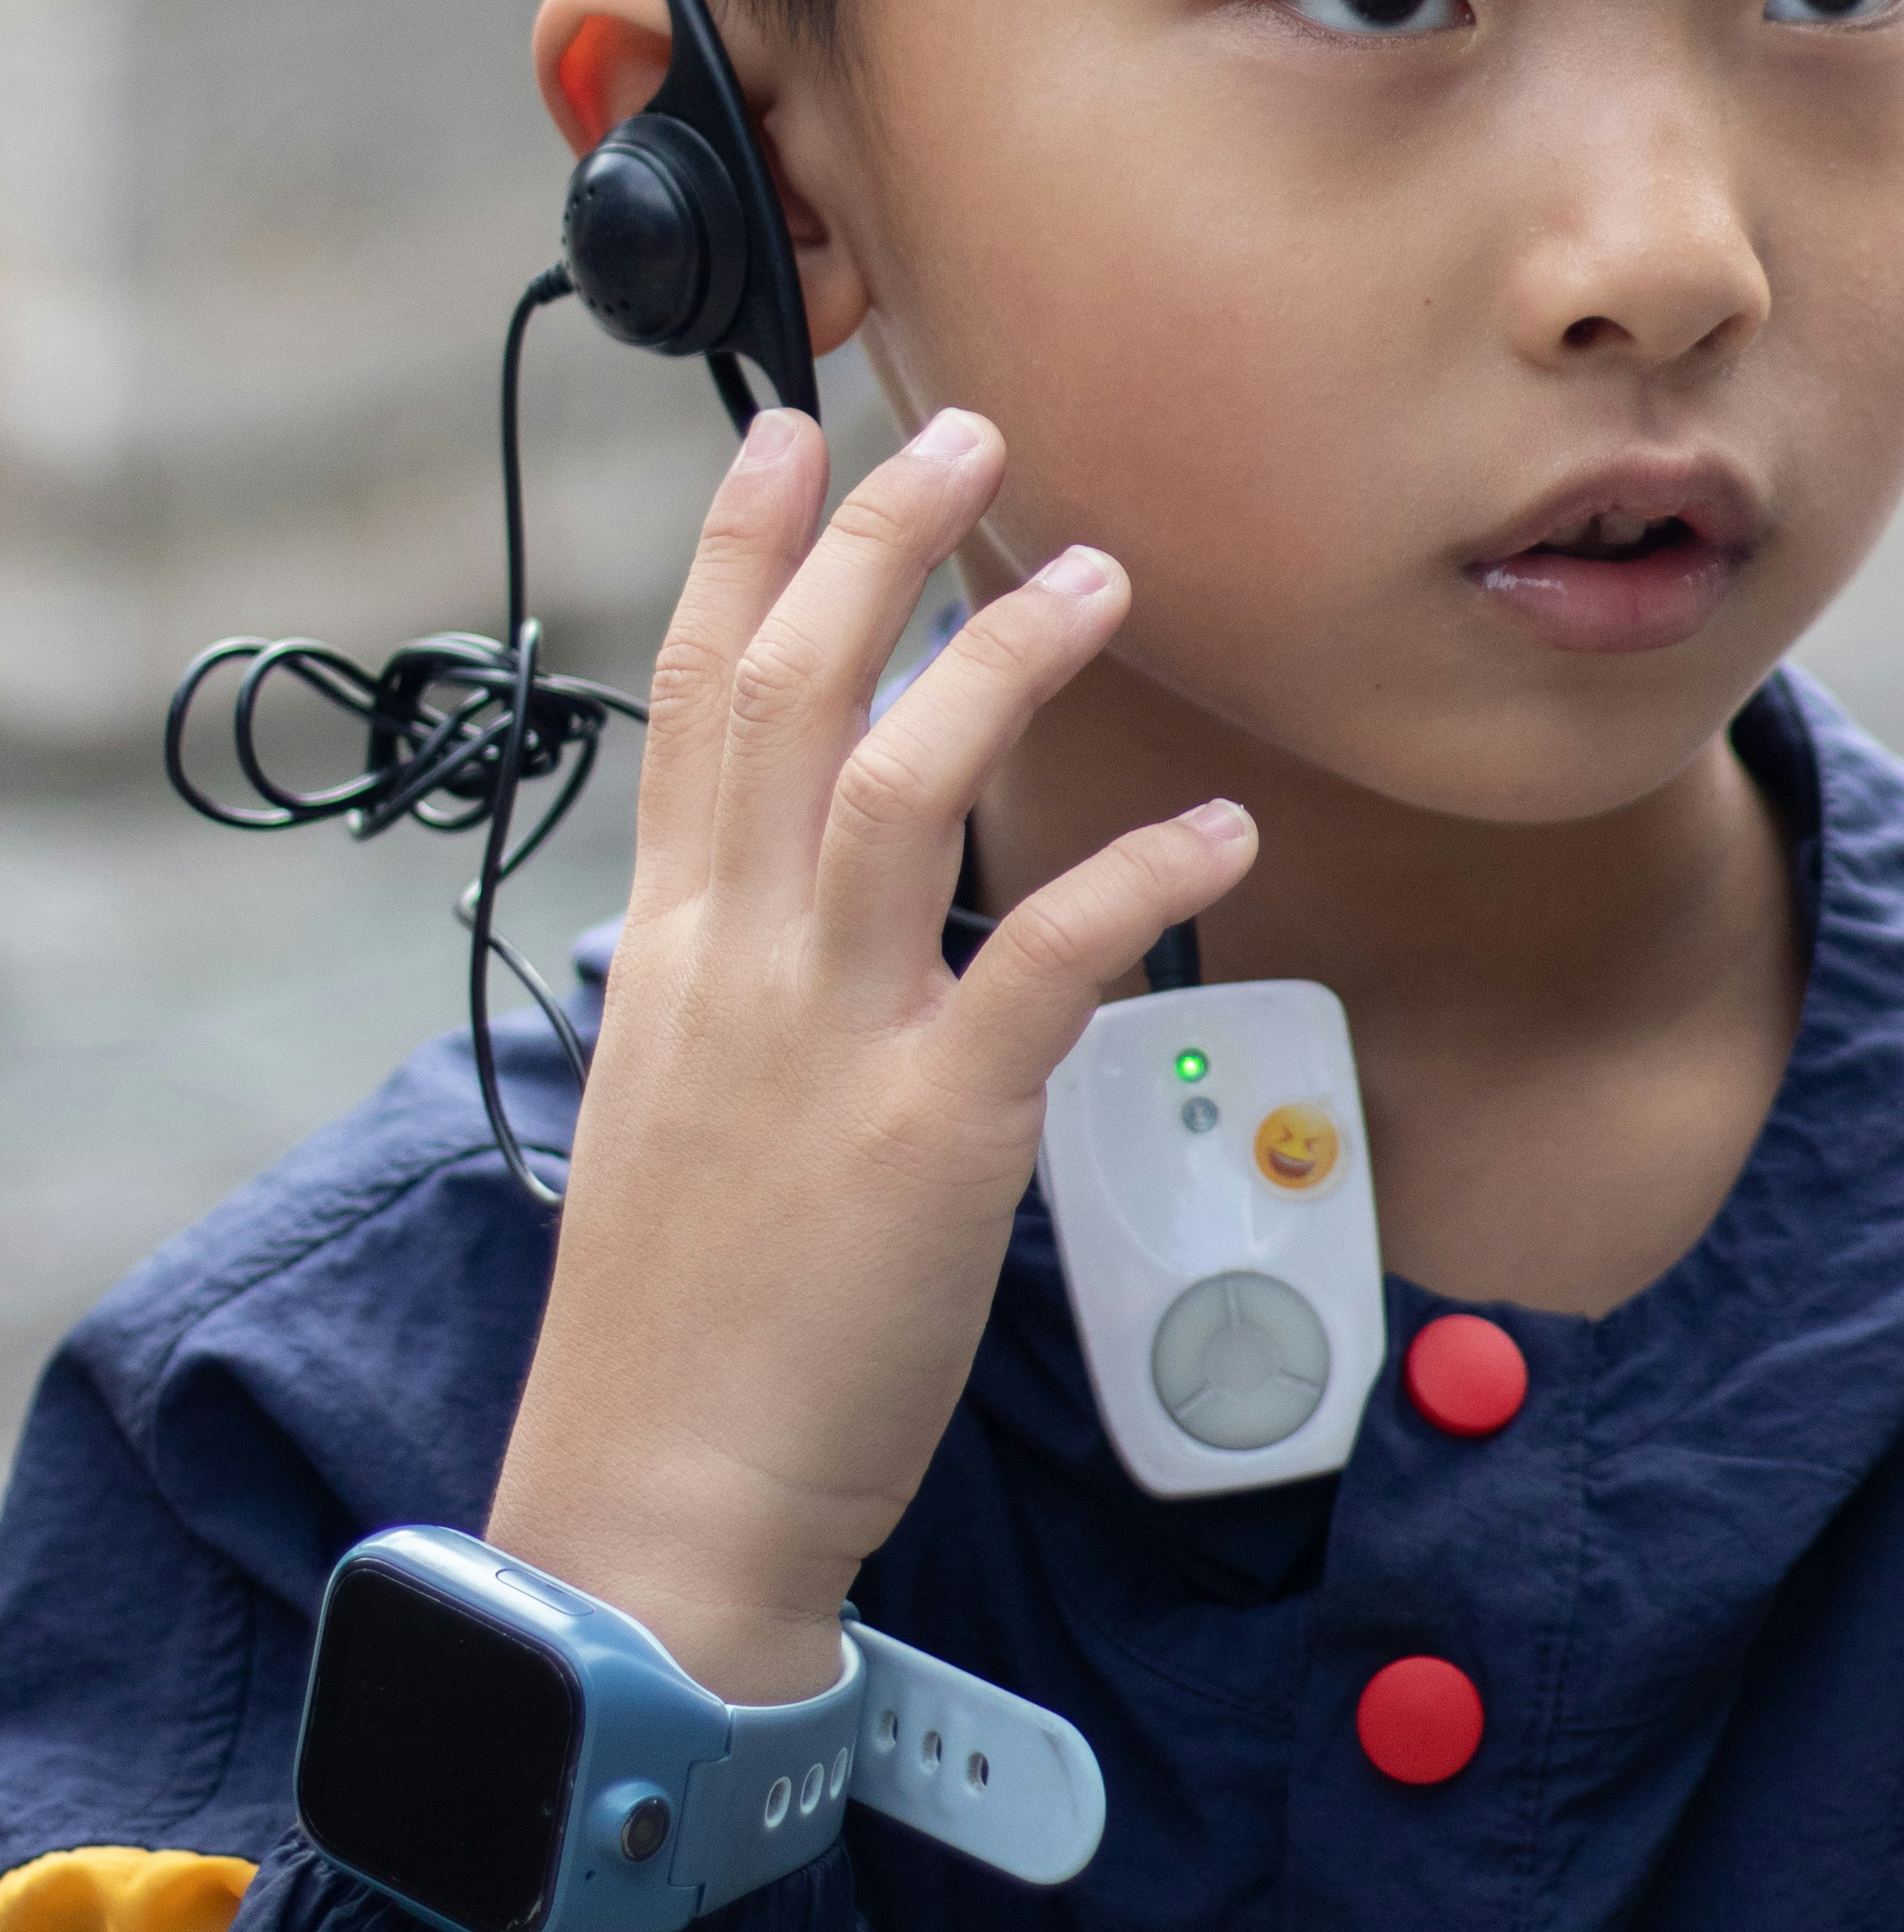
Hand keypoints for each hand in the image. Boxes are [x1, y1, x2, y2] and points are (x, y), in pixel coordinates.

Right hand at [486, 403, 1253, 1700]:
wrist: (660, 1500)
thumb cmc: (683, 1317)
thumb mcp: (680, 1108)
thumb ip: (738, 983)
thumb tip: (793, 902)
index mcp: (671, 955)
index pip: (690, 706)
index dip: (738, 558)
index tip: (786, 434)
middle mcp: (736, 968)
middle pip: (791, 699)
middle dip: (874, 548)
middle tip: (967, 431)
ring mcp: (827, 1042)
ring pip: (903, 787)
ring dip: (1004, 664)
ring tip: (1101, 574)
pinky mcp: (930, 1134)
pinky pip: (1044, 960)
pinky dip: (1131, 874)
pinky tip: (1214, 821)